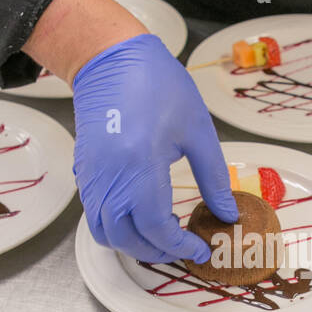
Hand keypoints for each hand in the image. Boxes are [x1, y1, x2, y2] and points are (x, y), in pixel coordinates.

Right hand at [72, 34, 237, 262]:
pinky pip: (95, 215)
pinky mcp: (84, 173)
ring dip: (134, 244)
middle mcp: (109, 178)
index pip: (155, 227)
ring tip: (163, 235)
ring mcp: (92, 178)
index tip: (201, 248)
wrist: (110, 60)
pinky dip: (118, 228)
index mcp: (140, 166)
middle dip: (157, 251)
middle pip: (127, 238)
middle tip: (184, 246)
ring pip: (105, 232)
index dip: (179, 246)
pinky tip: (143, 216)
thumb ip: (214, 177)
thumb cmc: (157, 86)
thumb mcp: (197, 130)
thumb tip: (227, 212)